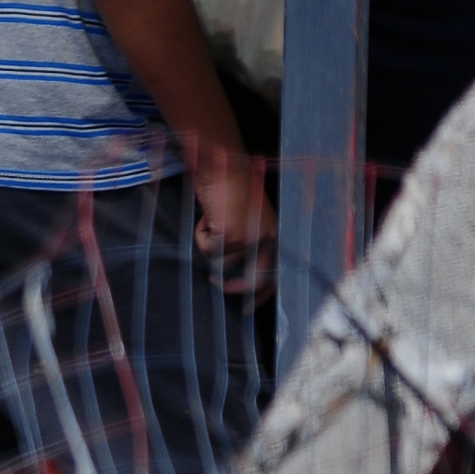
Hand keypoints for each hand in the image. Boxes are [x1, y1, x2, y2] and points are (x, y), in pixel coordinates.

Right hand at [190, 141, 273, 291]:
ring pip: (220, 261)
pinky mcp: (231, 236)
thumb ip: (247, 240)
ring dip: (209, 243)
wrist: (224, 167)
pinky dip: (200, 235)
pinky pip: (207, 249)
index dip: (260, 294)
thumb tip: (231, 270)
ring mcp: (250, 239)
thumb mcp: (246, 217)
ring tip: (213, 218)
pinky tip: (208, 216)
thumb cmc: (231, 186)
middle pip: (253, 280)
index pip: (274, 274)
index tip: (247, 307)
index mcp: (274, 233)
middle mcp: (268, 238)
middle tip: (216, 284)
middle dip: (233, 287)